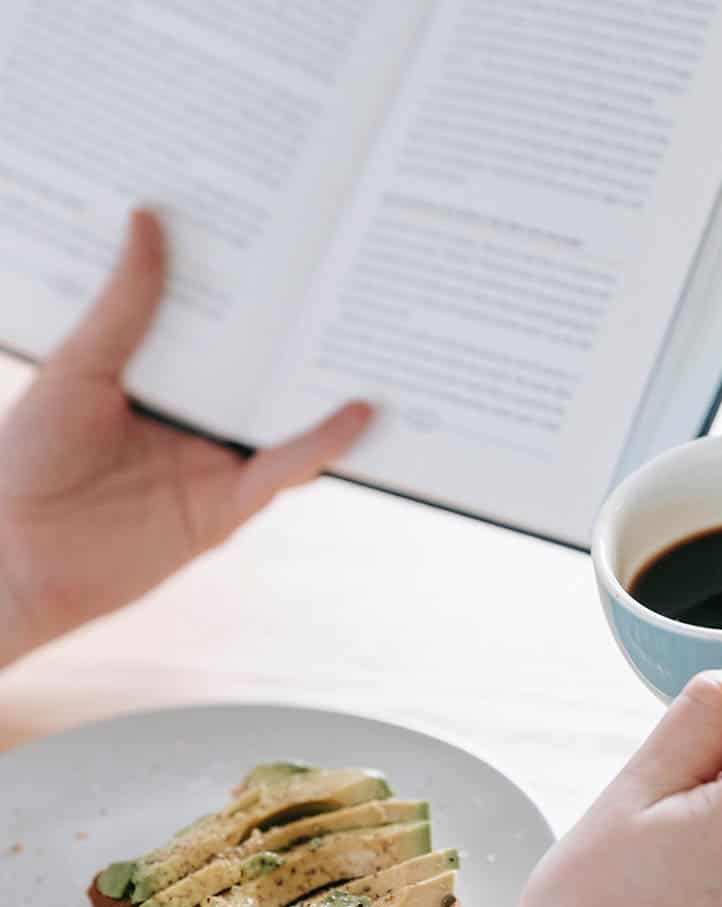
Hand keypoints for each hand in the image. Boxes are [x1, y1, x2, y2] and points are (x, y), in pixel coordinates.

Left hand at [0, 210, 370, 665]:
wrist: (16, 555)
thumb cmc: (25, 458)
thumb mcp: (78, 365)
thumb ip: (125, 304)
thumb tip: (148, 220)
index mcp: (159, 380)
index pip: (217, 328)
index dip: (246, 288)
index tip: (278, 236)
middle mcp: (194, 420)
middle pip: (260, 370)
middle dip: (300, 330)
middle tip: (340, 272)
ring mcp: (216, 462)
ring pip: (284, 418)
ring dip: (325, 385)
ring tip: (370, 336)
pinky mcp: (230, 506)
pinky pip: (284, 470)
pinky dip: (322, 444)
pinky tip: (357, 413)